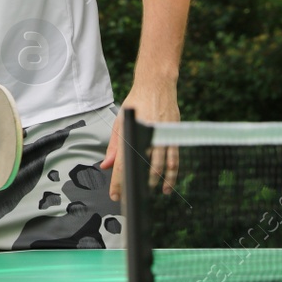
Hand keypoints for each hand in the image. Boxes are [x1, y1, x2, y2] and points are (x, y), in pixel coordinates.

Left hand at [99, 82, 180, 204]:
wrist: (156, 84)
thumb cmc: (136, 102)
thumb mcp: (120, 121)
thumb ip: (114, 146)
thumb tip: (106, 166)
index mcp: (130, 132)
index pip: (122, 163)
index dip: (118, 182)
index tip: (115, 196)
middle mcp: (146, 134)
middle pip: (141, 166)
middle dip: (135, 185)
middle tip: (131, 198)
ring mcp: (161, 135)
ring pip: (159, 166)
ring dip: (154, 182)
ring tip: (147, 192)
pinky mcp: (173, 135)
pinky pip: (174, 160)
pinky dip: (171, 175)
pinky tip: (167, 187)